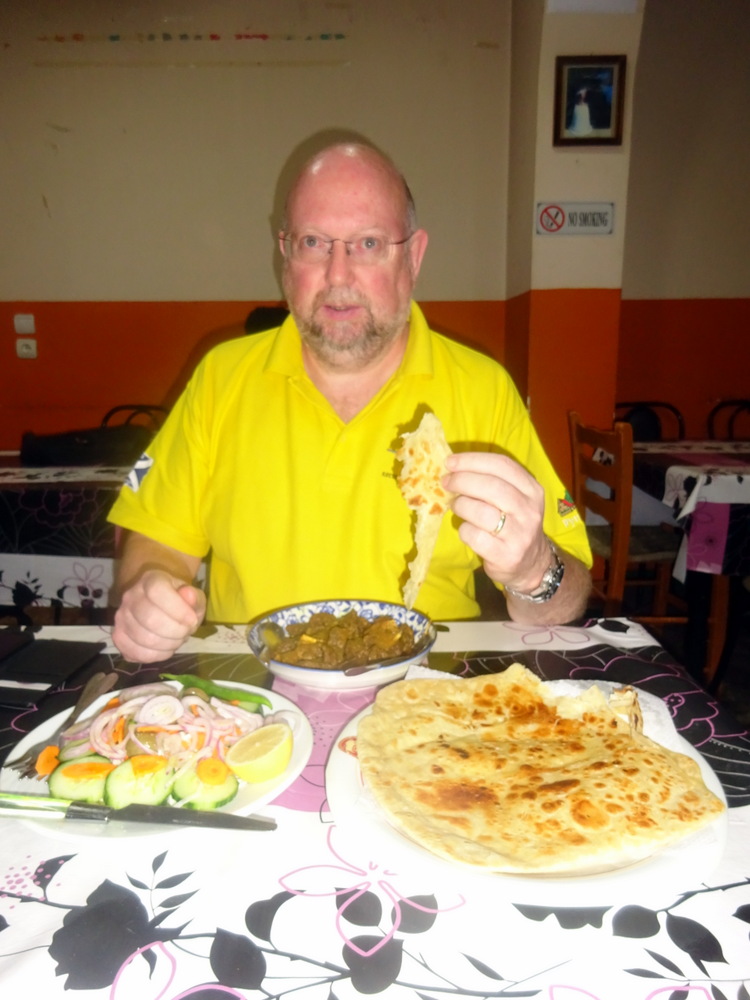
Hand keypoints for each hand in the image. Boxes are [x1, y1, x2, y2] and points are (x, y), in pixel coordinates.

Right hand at [111, 570, 206, 662]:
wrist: (160, 607)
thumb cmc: (180, 602)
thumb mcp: (193, 597)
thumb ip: (193, 597)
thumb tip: (188, 594)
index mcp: (149, 580)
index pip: (157, 591)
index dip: (178, 609)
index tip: (192, 620)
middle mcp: (130, 596)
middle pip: (150, 619)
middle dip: (176, 631)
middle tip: (186, 631)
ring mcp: (121, 618)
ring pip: (144, 638)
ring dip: (168, 644)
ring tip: (177, 639)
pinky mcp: (118, 637)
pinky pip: (136, 653)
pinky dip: (156, 655)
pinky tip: (165, 648)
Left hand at [443, 452, 550, 592]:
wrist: (530, 564)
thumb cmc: (514, 524)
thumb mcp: (515, 499)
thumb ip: (493, 481)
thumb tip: (454, 468)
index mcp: (532, 490)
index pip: (502, 465)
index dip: (473, 460)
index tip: (450, 461)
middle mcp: (529, 510)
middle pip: (491, 486)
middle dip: (462, 480)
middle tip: (446, 482)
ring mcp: (519, 534)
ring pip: (481, 511)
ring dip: (461, 505)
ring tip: (455, 506)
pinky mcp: (506, 555)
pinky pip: (475, 536)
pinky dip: (464, 530)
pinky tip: (467, 530)